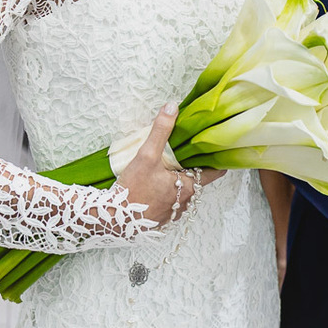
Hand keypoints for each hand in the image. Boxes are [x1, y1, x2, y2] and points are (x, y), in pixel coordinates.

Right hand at [117, 104, 224, 224]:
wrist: (112, 221)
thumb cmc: (133, 190)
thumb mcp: (147, 155)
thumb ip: (161, 130)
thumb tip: (172, 106)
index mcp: (188, 187)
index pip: (215, 173)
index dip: (215, 159)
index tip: (214, 148)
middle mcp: (184, 202)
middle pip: (196, 181)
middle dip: (190, 167)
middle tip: (182, 153)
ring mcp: (172, 213)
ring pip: (181, 192)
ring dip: (176, 181)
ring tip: (165, 168)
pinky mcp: (159, 220)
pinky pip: (168, 203)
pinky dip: (164, 193)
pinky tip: (151, 185)